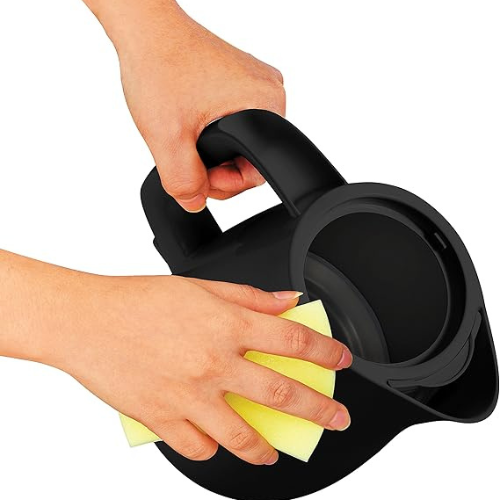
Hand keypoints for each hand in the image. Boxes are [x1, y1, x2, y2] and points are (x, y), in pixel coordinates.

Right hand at [52, 274, 351, 464]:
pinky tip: (216, 444)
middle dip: (320, 410)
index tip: (340, 360)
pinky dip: (212, 449)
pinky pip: (198, 447)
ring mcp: (189, 396)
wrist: (87, 321)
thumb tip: (287, 300)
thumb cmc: (139, 300)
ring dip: (266, 448)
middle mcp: (213, 363)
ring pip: (242, 436)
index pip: (293, 339)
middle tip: (337, 419)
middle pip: (282, 393)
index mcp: (226, 325)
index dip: (326, 351)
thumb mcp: (201, 287)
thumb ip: (250, 297)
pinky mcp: (162, 419)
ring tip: (276, 453)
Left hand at [87, 0, 284, 211]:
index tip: (195, 174)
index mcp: (266, 104)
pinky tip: (191, 121)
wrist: (146, 28)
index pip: (255, 173)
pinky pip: (233, 124)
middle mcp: (269, 92)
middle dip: (216, 168)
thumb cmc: (159, 64)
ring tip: (185, 134)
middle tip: (184, 157)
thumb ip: (183, 181)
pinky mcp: (241, 82)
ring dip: (212, 151)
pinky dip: (211, 132)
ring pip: (239, 144)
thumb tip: (194, 203)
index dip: (223, 183)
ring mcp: (256, 85)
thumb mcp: (168, 136)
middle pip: (248, 159)